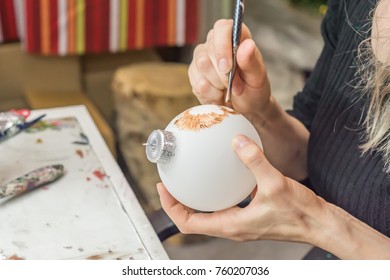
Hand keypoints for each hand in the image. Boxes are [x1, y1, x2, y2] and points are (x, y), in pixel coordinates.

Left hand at [157, 134, 325, 242]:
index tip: (163, 187)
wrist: (319, 224)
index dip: (171, 206)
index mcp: (231, 226)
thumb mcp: (275, 184)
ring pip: (207, 214)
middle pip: (193, 219)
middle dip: (178, 202)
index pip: (188, 223)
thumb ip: (255, 161)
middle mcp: (232, 227)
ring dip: (195, 199)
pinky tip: (221, 175)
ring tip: (190, 179)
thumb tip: (238, 141)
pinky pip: (224, 206)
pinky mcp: (249, 216)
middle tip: (172, 182)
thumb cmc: (300, 213)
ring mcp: (240, 223)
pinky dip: (216, 194)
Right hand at [188, 19, 270, 119]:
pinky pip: (197, 83)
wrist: (245, 107)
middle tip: (236, 87)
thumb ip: (252, 61)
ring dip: (217, 85)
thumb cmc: (253, 88)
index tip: (228, 68)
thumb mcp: (258, 77)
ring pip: (201, 67)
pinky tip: (220, 95)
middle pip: (208, 52)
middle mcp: (215, 43)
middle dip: (222, 75)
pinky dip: (211, 94)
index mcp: (234, 36)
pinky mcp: (194, 74)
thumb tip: (248, 45)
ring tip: (228, 90)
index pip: (222, 28)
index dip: (222, 47)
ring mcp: (202, 58)